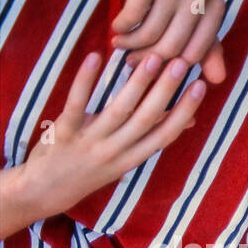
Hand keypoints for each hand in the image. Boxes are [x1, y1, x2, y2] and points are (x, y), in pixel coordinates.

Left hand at [22, 50, 205, 214]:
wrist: (47, 190)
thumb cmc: (89, 171)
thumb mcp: (124, 159)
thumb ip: (151, 137)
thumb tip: (189, 120)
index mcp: (133, 159)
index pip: (166, 133)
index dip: (185, 110)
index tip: (200, 86)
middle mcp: (115, 152)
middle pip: (147, 119)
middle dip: (166, 90)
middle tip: (181, 63)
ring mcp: (89, 143)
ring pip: (119, 111)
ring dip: (137, 83)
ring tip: (152, 59)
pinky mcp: (64, 133)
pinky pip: (76, 104)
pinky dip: (86, 80)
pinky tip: (95, 57)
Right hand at [114, 0, 225, 84]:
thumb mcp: (198, 13)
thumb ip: (208, 47)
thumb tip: (218, 80)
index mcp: (215, 8)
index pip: (195, 54)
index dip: (172, 67)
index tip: (155, 70)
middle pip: (172, 47)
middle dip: (148, 60)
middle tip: (130, 62)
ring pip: (151, 33)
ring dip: (130, 44)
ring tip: (120, 44)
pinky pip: (133, 15)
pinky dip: (122, 26)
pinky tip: (118, 27)